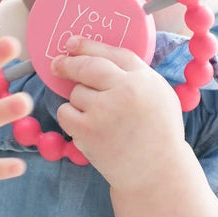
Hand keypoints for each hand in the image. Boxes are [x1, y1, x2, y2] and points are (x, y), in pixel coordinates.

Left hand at [53, 36, 185, 190]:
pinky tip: (86, 128)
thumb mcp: (159, 94)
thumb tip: (98, 55)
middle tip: (58, 64)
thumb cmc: (158, 133)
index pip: (113, 53)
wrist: (157, 173)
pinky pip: (66, 112)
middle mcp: (125, 90)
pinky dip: (71, 117)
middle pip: (88, 66)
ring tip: (100, 118)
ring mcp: (105, 110)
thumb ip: (135, 74)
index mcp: (144, 79)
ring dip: (80, 101)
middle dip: (69, 63)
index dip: (89, 45)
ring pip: (76, 92)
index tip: (72, 43)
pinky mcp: (88, 131)